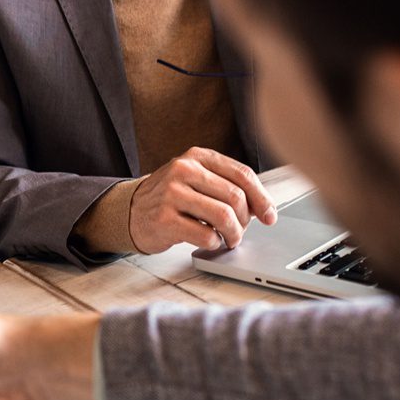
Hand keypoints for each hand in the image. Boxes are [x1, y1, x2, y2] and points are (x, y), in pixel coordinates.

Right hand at [129, 147, 276, 252]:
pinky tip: (210, 241)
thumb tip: (263, 208)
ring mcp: (172, 194)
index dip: (262, 198)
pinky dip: (215, 243)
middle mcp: (183, 170)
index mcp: (196, 157)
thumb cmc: (170, 199)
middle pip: (236, 197)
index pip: (242, 174)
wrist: (130, 212)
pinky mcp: (164, 219)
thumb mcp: (195, 180)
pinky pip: (206, 235)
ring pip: (224, 216)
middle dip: (246, 220)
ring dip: (234, 234)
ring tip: (230, 239)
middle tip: (241, 231)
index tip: (270, 216)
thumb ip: (226, 186)